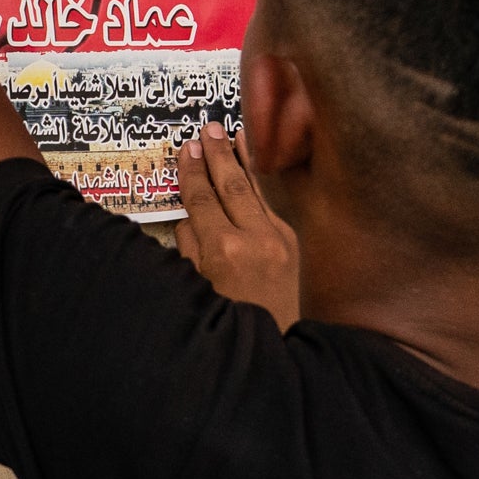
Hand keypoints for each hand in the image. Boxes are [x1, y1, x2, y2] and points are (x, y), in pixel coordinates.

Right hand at [172, 122, 298, 318]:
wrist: (276, 349)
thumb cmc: (229, 320)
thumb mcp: (197, 286)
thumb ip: (191, 247)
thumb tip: (191, 217)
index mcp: (224, 250)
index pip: (202, 199)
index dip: (191, 173)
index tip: (185, 149)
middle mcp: (254, 239)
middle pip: (230, 185)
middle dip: (216, 155)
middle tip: (206, 129)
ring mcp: (279, 239)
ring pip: (256, 190)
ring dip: (243, 160)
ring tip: (231, 133)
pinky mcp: (293, 243)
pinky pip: (272, 205)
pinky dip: (261, 183)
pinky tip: (255, 167)